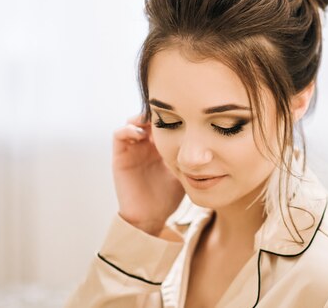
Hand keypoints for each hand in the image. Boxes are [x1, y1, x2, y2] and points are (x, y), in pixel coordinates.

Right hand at [112, 115, 184, 235]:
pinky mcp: (120, 157)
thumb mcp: (186, 169)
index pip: (162, 122)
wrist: (152, 216)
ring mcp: (132, 150)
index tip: (179, 113)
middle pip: (148, 118)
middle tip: (166, 112)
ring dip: (141, 117)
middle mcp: (145, 145)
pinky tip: (141, 134)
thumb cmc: (170, 196)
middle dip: (156, 113)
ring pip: (132, 122)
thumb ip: (192, 154)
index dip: (169, 115)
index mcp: (160, 146)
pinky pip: (119, 135)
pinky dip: (128, 129)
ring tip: (152, 121)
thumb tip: (208, 141)